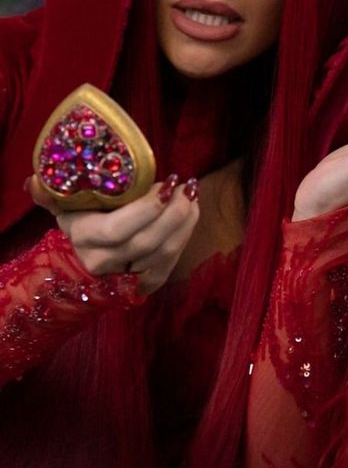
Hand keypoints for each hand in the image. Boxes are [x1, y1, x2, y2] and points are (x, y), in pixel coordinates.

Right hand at [28, 174, 199, 295]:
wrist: (82, 260)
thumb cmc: (80, 220)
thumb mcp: (65, 204)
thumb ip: (51, 193)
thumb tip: (35, 182)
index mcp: (83, 238)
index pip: (117, 230)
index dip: (146, 209)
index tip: (166, 184)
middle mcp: (102, 262)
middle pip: (146, 242)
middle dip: (173, 212)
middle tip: (186, 186)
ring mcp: (124, 278)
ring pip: (162, 254)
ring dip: (184, 222)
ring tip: (191, 195)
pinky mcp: (144, 285)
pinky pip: (169, 263)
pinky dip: (184, 237)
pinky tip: (191, 214)